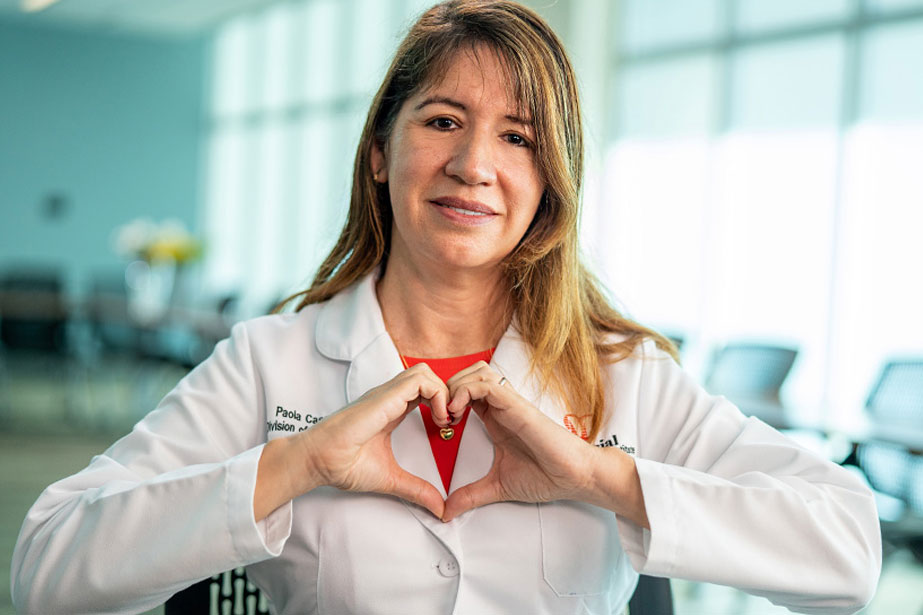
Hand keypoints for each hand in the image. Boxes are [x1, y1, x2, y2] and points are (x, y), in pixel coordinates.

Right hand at [297, 363, 449, 517]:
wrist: (319, 461)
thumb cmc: (343, 465)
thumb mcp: (391, 478)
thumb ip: (416, 490)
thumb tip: (439, 508)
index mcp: (391, 410)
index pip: (423, 391)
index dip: (441, 404)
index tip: (447, 429)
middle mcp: (390, 398)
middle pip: (427, 376)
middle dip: (447, 394)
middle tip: (450, 422)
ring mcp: (386, 394)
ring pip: (424, 372)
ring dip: (443, 392)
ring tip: (444, 420)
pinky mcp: (385, 397)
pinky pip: (419, 380)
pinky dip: (436, 394)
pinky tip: (437, 418)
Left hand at [442, 362, 601, 520]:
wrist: (573, 476)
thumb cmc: (545, 475)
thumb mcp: (497, 487)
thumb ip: (470, 495)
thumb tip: (447, 512)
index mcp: (495, 418)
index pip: (466, 391)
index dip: (447, 400)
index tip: (439, 424)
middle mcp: (501, 406)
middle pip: (468, 373)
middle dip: (447, 388)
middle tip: (440, 415)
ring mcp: (509, 403)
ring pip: (476, 372)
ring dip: (456, 386)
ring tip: (449, 412)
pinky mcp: (516, 405)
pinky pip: (486, 384)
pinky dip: (466, 391)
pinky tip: (458, 412)